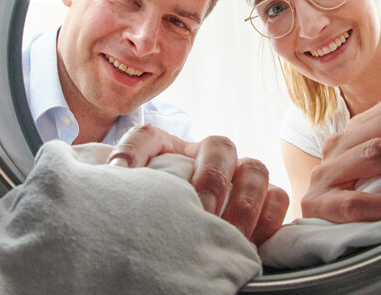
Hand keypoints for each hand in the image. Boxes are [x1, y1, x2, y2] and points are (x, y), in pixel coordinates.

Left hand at [109, 125, 288, 244]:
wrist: (177, 235)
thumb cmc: (154, 218)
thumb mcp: (138, 202)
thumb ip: (124, 196)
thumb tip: (102, 192)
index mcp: (167, 152)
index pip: (148, 137)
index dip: (134, 152)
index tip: (118, 175)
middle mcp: (205, 157)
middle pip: (218, 146)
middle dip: (212, 178)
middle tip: (203, 210)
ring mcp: (238, 175)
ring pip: (254, 168)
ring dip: (245, 201)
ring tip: (232, 234)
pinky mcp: (263, 199)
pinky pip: (279, 197)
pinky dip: (270, 218)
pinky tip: (253, 243)